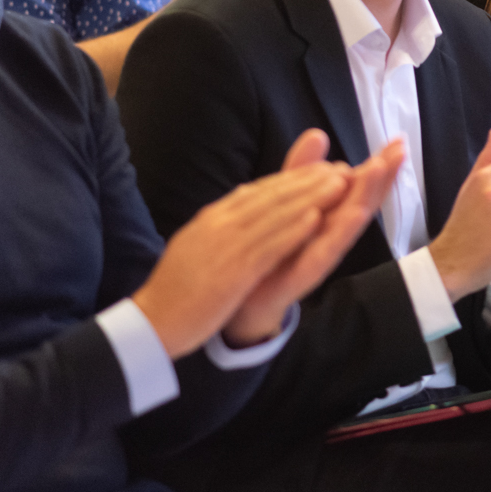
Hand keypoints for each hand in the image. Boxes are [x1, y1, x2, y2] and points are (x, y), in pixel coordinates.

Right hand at [131, 132, 362, 358]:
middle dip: (307, 181)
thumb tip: (239, 199)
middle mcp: (219, 224)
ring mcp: (225, 246)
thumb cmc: (175, 291)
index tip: (318, 170)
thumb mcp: (196, 246)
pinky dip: (293, 230)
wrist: (152, 322)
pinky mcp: (232, 271)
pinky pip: (269, 246)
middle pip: (270, 196)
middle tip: (338, 168)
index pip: (256, 192)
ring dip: (309, 197)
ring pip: (274, 215)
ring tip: (338, 185)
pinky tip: (316, 219)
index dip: (290, 180)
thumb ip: (220, 224)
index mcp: (211, 219)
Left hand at [222, 131, 405, 346]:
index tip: (399, 141)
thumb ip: (302, 172)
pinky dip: (338, 235)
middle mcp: (329, 235)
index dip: (378, 164)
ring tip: (380, 172)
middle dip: (381, 176)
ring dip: (365, 198)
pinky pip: (323, 255)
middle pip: (361, 201)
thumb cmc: (273, 252)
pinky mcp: (302, 277)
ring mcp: (318, 256)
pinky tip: (350, 216)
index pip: (357, 186)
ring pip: (347, 225)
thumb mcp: (287, 204)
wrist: (244, 304)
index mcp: (326, 215)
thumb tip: (318, 134)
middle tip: (399, 151)